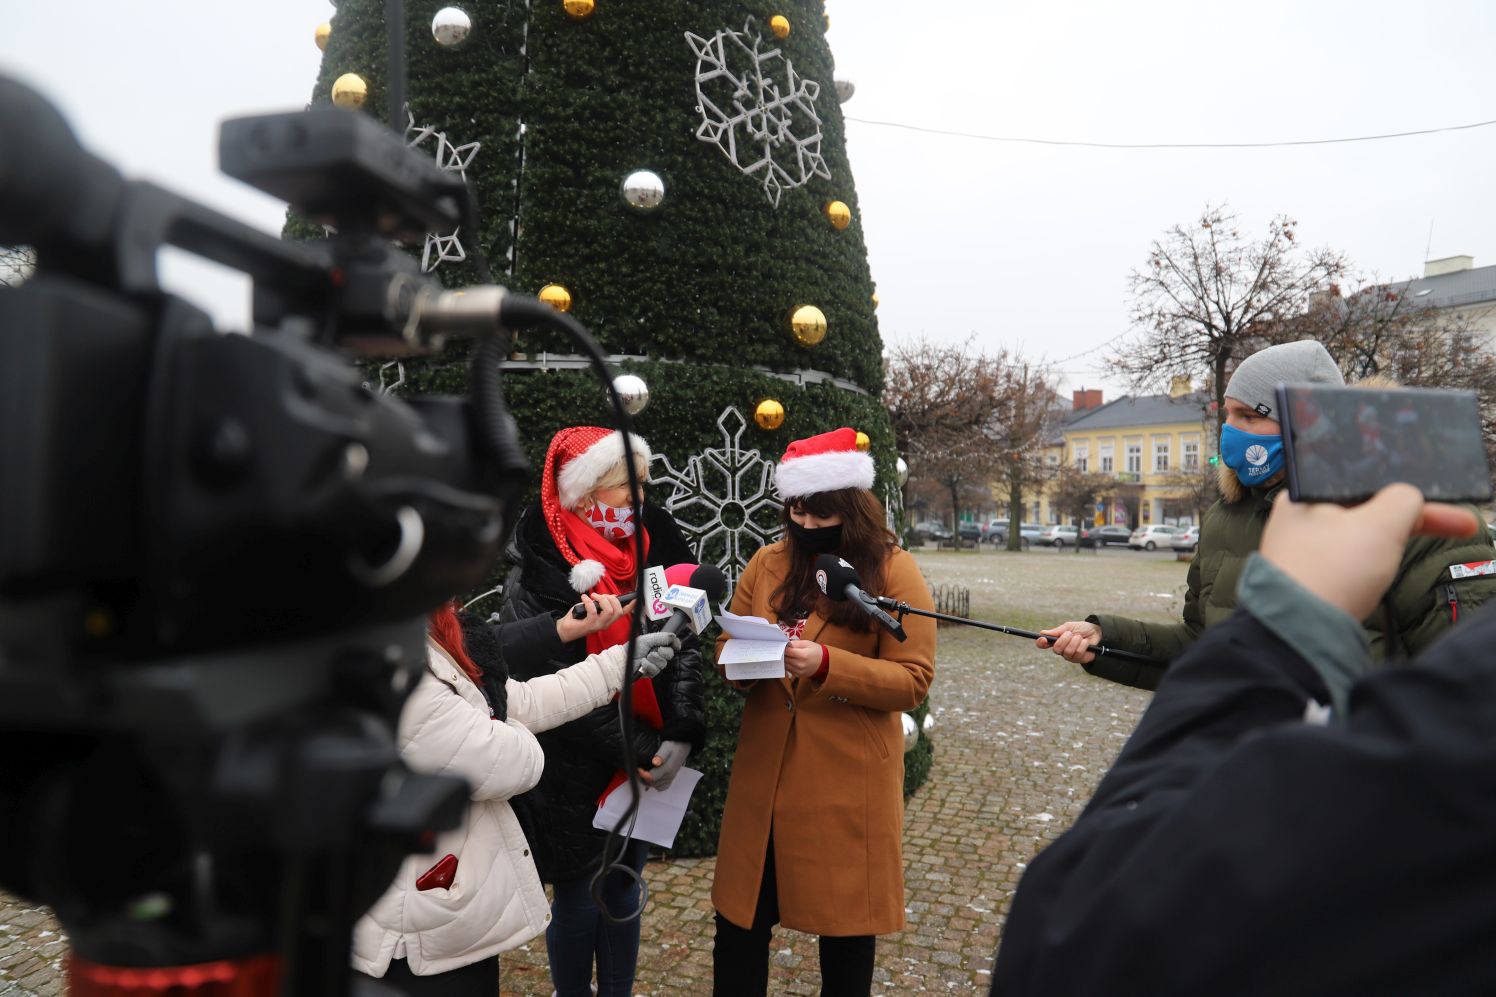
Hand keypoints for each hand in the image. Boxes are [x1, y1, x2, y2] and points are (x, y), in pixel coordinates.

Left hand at [556, 591, 626, 642]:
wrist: (564, 629)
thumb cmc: (578, 618)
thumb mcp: (592, 608)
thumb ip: (601, 603)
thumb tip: (608, 596)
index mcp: (607, 620)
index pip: (622, 614)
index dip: (630, 606)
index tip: (634, 599)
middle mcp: (605, 624)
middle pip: (617, 611)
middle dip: (611, 599)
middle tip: (601, 596)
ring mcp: (598, 625)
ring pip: (609, 611)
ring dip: (602, 600)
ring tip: (593, 596)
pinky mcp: (589, 625)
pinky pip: (593, 611)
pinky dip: (589, 601)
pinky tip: (584, 598)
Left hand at [630, 632, 679, 677]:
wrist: (624, 658)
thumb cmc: (634, 648)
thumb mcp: (648, 639)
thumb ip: (661, 637)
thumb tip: (673, 636)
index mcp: (659, 645)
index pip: (673, 644)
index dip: (676, 644)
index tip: (675, 644)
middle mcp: (659, 655)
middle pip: (670, 654)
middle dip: (663, 652)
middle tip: (655, 650)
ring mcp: (656, 664)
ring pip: (663, 663)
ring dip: (653, 659)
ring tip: (646, 656)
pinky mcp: (652, 672)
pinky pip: (655, 670)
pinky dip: (648, 665)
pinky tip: (643, 663)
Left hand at [643, 740, 689, 791]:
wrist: (683, 747)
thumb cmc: (674, 746)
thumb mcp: (666, 747)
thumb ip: (660, 755)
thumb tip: (655, 762)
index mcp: (668, 769)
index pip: (652, 777)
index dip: (643, 774)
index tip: (638, 769)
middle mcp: (669, 776)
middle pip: (652, 783)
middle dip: (644, 778)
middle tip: (639, 770)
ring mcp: (670, 779)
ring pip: (655, 786)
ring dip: (648, 782)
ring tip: (643, 774)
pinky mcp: (670, 779)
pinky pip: (661, 787)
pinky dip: (655, 785)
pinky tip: (651, 778)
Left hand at [783, 639, 822, 678]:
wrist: (824, 663)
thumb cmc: (815, 651)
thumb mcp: (807, 643)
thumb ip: (796, 643)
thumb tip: (786, 644)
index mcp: (803, 655)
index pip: (787, 651)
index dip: (783, 648)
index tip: (782, 645)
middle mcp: (800, 664)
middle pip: (785, 659)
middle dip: (783, 654)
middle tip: (782, 649)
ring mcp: (799, 671)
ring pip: (785, 665)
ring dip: (784, 660)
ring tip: (786, 655)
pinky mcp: (798, 675)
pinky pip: (788, 670)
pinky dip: (787, 665)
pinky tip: (790, 661)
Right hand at [1037, 621, 1099, 664]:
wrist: (1097, 632)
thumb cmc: (1081, 629)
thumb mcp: (1069, 627)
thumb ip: (1057, 631)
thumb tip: (1042, 633)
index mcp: (1056, 640)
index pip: (1043, 644)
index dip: (1041, 643)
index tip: (1043, 639)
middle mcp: (1061, 650)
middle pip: (1056, 649)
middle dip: (1064, 639)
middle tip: (1070, 634)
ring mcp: (1069, 656)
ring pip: (1068, 651)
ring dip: (1075, 641)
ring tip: (1080, 637)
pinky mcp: (1079, 659)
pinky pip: (1078, 653)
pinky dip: (1083, 644)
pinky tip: (1086, 643)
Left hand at [1260, 485, 1477, 620]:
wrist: (1301, 631)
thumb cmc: (1333, 571)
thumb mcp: (1380, 524)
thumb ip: (1402, 500)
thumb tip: (1409, 497)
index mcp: (1304, 494)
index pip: (1366, 485)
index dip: (1408, 497)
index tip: (1442, 510)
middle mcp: (1296, 519)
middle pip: (1365, 510)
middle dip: (1410, 518)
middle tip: (1458, 525)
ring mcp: (1300, 549)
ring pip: (1359, 536)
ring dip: (1393, 540)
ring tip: (1426, 543)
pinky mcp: (1307, 577)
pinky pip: (1349, 560)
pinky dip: (1373, 562)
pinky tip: (1384, 570)